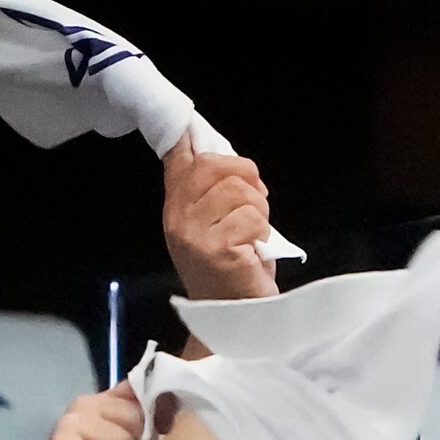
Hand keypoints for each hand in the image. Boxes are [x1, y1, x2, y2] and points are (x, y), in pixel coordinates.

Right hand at [160, 132, 277, 301]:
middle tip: (257, 203)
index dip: (186, 133)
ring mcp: (194, 233)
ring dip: (260, 211)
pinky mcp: (217, 249)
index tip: (187, 120)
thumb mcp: (217, 226)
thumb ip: (214, 192)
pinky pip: (252, 219)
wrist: (236, 319)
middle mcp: (178, 216)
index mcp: (176, 205)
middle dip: (247, 177)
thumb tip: (224, 154)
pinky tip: (255, 251)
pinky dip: (263, 233)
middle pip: (216, 164)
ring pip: (240, 191)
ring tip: (254, 235)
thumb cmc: (235, 271)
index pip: (177, 155)